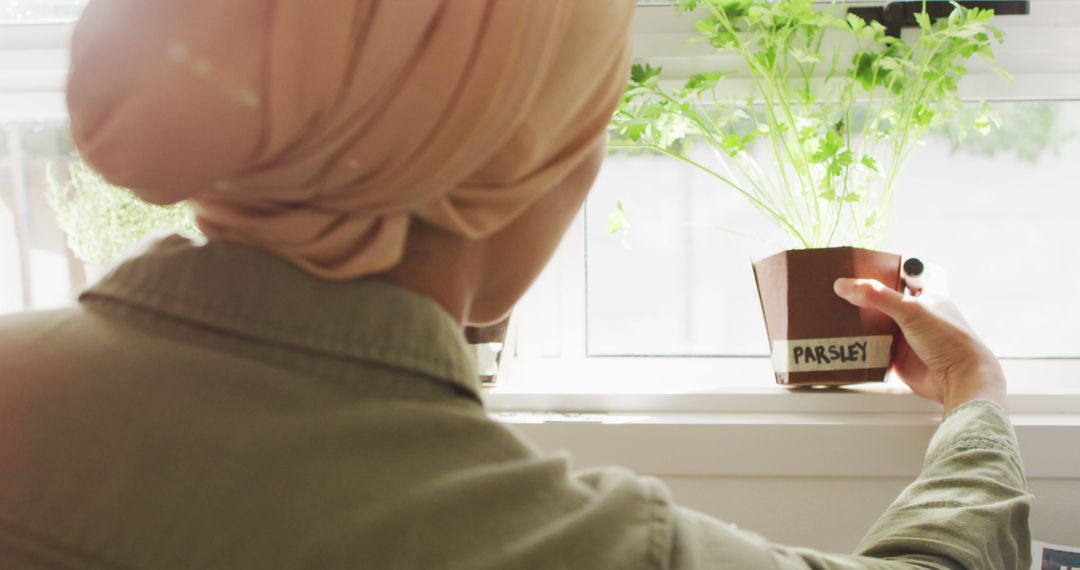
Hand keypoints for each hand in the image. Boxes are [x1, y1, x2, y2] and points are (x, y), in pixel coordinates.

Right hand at [833, 270, 1005, 414]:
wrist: (958, 380)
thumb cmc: (950, 341)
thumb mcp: (912, 310)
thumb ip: (878, 296)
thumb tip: (844, 285)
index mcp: (929, 293)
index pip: (916, 271)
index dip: (900, 265)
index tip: (876, 262)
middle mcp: (918, 312)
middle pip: (889, 296)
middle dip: (868, 293)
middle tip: (845, 286)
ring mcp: (907, 335)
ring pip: (879, 322)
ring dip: (861, 320)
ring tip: (836, 310)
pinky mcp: (898, 356)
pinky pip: (874, 347)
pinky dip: (861, 345)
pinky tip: (845, 339)